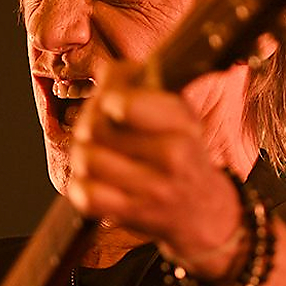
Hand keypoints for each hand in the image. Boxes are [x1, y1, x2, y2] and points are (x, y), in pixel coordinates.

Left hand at [67, 62, 243, 278]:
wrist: (203, 212)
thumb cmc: (185, 157)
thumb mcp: (180, 116)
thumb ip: (143, 88)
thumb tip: (106, 71)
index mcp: (184, 125)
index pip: (123, 104)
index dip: (106, 97)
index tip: (111, 101)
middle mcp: (171, 157)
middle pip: (96, 128)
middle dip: (87, 123)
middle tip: (94, 126)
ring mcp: (152, 189)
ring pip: (87, 159)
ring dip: (82, 154)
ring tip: (94, 152)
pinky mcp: (132, 214)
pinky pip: (87, 196)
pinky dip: (81, 186)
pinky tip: (93, 180)